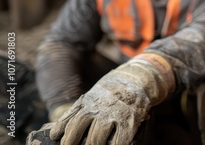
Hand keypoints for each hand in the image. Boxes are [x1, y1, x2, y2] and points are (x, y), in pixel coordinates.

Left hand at [49, 56, 171, 144]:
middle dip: (70, 142)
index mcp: (88, 103)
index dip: (59, 130)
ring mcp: (114, 116)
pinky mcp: (129, 122)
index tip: (55, 137)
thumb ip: (79, 109)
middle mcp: (99, 109)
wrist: (137, 78)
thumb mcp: (93, 94)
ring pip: (96, 139)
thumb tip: (60, 128)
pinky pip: (118, 141)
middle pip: (78, 130)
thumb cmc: (112, 89)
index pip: (69, 120)